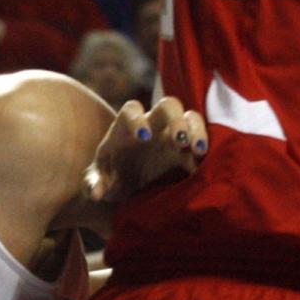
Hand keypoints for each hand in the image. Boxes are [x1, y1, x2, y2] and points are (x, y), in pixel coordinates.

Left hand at [85, 97, 207, 202]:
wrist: (124, 186)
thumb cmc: (108, 176)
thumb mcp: (97, 181)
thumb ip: (94, 183)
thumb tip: (95, 193)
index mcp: (124, 128)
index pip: (131, 110)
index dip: (137, 119)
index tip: (143, 137)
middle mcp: (151, 125)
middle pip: (168, 106)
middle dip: (176, 119)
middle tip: (180, 139)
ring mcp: (170, 135)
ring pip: (190, 118)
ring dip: (197, 131)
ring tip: (198, 150)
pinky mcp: (185, 151)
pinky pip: (201, 143)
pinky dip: (205, 153)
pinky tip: (203, 167)